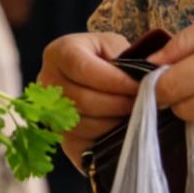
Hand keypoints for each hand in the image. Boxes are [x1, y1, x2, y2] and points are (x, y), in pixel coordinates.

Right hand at [40, 31, 138, 154]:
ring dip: (113, 123)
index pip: (82, 68)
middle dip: (118, 104)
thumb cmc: (108, 58)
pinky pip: (81, 144)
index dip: (114, 80)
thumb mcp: (116, 47)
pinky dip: (105, 139)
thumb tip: (147, 79)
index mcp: (59, 52)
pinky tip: (120, 128)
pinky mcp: (59, 136)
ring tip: (133, 114)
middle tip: (143, 103)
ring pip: (82, 125)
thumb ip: (127, 59)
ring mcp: (48, 112)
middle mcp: (46, 81)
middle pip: (81, 100)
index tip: (140, 86)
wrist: (96, 76)